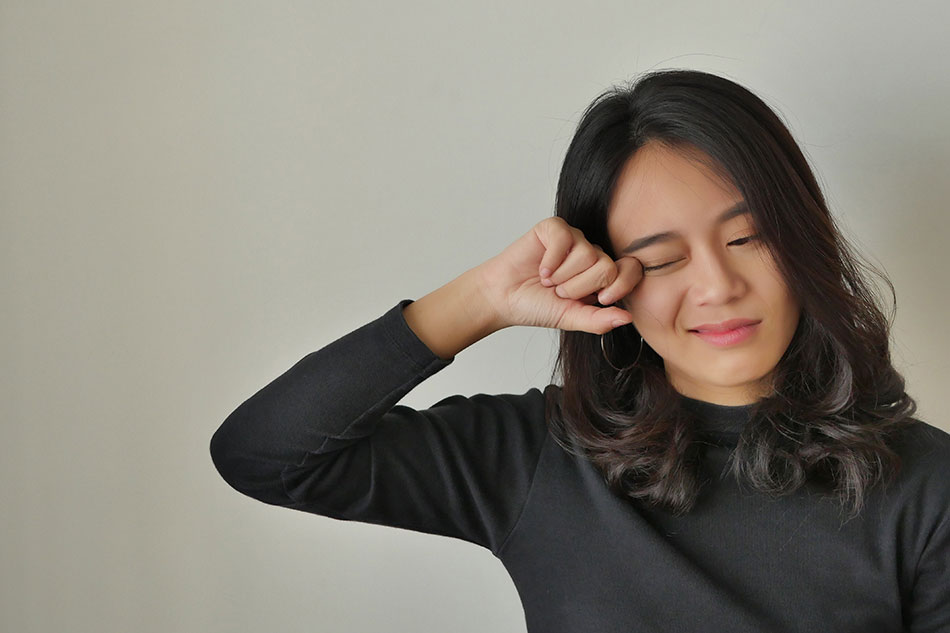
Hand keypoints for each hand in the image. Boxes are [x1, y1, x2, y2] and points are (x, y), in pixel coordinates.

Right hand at [474, 217, 642, 333]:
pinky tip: (541, 268)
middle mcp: (591, 255)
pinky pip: (565, 240)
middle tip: (559, 291)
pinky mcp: (555, 228)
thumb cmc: (536, 306)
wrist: (504, 297)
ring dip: (561, 276)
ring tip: (547, 280)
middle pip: (607, 267)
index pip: (630, 271)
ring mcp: (574, 239)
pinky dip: (550, 261)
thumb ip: (598, 320)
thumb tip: (628, 318)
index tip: (602, 299)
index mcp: (601, 277)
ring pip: (587, 254)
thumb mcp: (570, 318)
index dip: (621, 285)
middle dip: (579, 287)